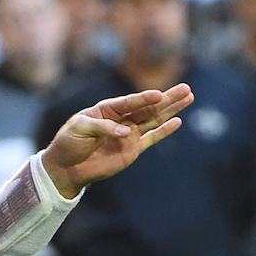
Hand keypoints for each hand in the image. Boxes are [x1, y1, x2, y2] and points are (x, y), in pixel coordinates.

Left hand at [41, 83, 193, 197]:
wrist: (66, 167)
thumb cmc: (69, 142)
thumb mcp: (80, 129)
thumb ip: (103, 128)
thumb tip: (126, 131)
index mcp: (106, 109)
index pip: (129, 102)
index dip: (143, 98)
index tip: (158, 94)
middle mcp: (121, 119)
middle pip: (147, 107)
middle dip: (167, 98)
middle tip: (186, 88)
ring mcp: (129, 134)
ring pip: (154, 120)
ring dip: (171, 110)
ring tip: (188, 97)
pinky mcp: (132, 149)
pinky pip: (151, 138)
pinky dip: (164, 131)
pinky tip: (177, 121)